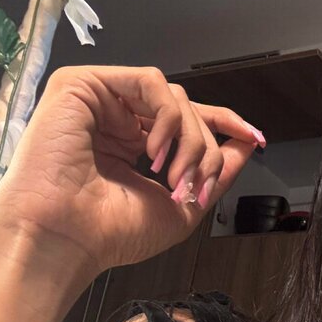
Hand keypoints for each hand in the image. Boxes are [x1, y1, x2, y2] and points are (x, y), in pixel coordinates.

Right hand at [0, 65, 263, 281]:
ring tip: (173, 177)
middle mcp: (116, 118)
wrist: (66, 239)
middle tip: (195, 185)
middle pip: (189, 111)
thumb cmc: (110, 233)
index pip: (187, 121)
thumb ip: (215, 173)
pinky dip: (166, 117)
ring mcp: (100, 99)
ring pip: (174, 97)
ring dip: (189, 139)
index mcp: (132, 144)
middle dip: (206, 149)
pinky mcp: (83, 84)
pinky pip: (150, 82)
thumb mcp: (181, 206)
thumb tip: (246, 144)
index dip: (225, 124)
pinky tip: (153, 151)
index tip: (256, 138)